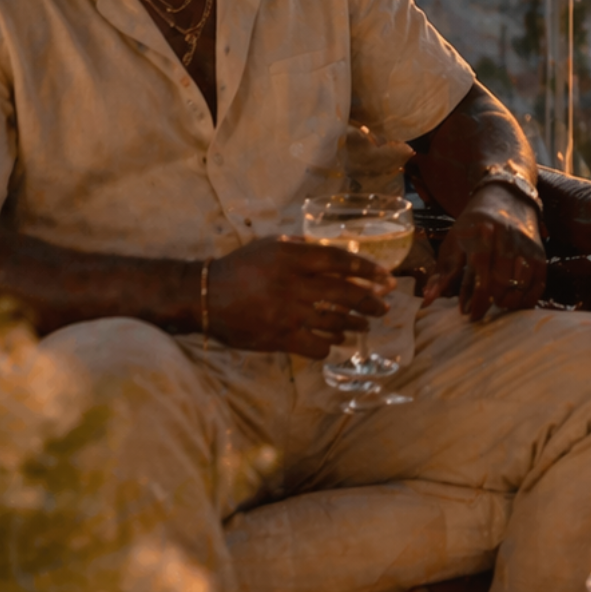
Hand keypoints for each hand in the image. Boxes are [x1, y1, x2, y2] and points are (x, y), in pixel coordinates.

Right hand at [206, 236, 393, 356]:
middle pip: (345, 294)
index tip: (385, 278)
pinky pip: (317, 346)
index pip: (341, 262)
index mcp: (293, 257)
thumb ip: (303, 248)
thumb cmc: (241, 266)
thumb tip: (336, 253)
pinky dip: (331, 344)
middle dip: (370, 302)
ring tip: (364, 325)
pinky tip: (335, 341)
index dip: (368, 271)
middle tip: (384, 308)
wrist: (205, 295)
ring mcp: (287, 313)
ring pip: (335, 322)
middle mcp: (293, 284)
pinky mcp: (279, 338)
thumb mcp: (272, 245)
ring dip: (355, 325)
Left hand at [423, 185, 545, 319]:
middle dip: (492, 301)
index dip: (476, 297)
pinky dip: (528, 297)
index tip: (469, 315)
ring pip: (522, 282)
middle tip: (482, 313)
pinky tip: (516, 304)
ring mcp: (525, 244)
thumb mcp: (453, 243)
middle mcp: (506, 237)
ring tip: (498, 306)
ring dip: (510, 301)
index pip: (481, 270)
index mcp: (480, 233)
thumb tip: (427, 301)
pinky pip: (539, 281)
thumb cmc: (473, 227)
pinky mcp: (539, 252)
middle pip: (502, 279)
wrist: (506, 199)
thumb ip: (442, 273)